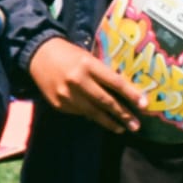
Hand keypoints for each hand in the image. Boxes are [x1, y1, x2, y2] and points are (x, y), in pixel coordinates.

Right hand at [29, 36, 146, 132]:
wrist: (38, 55)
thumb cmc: (69, 53)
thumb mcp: (88, 57)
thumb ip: (102, 73)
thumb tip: (122, 91)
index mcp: (89, 65)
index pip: (115, 82)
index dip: (131, 94)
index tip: (144, 105)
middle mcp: (79, 81)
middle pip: (106, 101)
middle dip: (123, 115)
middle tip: (136, 125)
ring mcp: (67, 95)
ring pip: (93, 112)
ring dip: (109, 122)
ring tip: (122, 128)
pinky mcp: (59, 104)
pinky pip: (80, 113)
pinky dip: (91, 116)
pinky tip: (100, 120)